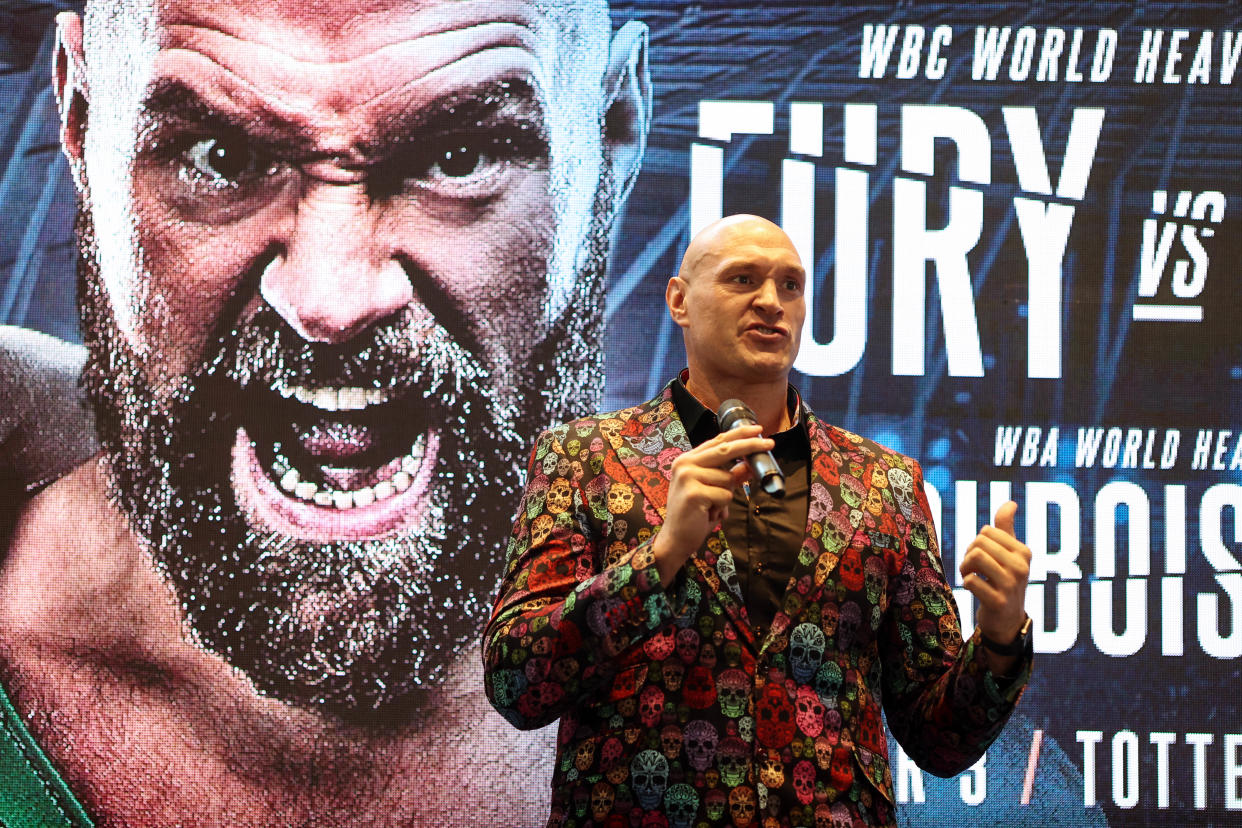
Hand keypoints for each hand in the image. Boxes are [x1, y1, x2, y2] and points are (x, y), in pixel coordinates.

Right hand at [651, 425, 772, 585]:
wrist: (675, 539)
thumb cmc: (694, 514)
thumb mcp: (713, 491)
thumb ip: (728, 476)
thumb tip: (748, 466)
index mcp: (687, 460)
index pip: (717, 441)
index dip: (739, 434)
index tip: (757, 429)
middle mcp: (685, 464)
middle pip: (725, 450)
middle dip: (750, 446)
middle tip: (770, 444)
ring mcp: (688, 477)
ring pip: (728, 479)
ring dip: (726, 496)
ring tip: (710, 507)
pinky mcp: (694, 492)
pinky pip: (725, 495)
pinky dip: (722, 507)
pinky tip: (708, 513)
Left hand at [960, 501, 1030, 672]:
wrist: (1006, 621)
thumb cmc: (1004, 582)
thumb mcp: (1008, 555)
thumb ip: (1006, 528)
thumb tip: (1011, 502)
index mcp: (1024, 552)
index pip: (987, 531)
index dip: (977, 542)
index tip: (982, 556)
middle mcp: (1021, 567)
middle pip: (979, 543)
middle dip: (968, 553)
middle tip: (972, 567)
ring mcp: (1011, 585)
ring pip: (975, 557)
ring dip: (965, 567)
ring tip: (969, 575)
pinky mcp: (998, 602)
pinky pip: (970, 581)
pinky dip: (966, 583)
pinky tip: (973, 589)